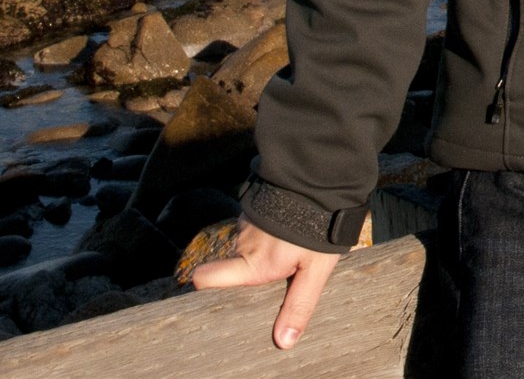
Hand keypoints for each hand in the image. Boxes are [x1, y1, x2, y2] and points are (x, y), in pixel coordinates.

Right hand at [193, 222, 342, 349]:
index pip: (206, 279)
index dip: (203, 289)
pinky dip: (268, 233)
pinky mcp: (256, 209)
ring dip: (262, 250)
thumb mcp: (315, 271)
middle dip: (245, 272)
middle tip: (272, 274)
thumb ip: (298, 304)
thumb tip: (283, 342)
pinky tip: (288, 232)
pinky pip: (255, 229)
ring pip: (246, 246)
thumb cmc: (317, 229)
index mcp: (252, 264)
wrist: (320, 181)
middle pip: (230, 265)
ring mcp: (247, 224)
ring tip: (289, 250)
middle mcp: (243, 245)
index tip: (212, 298)